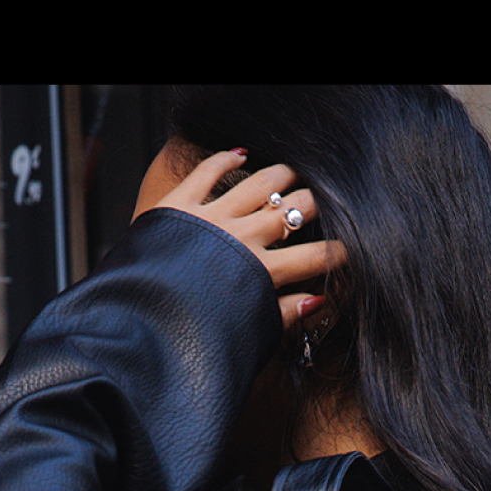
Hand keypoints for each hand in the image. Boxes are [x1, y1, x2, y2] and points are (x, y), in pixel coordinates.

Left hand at [146, 150, 344, 331]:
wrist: (140, 323)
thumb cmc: (192, 336)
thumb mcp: (247, 334)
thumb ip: (283, 316)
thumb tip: (319, 301)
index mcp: (260, 273)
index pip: (315, 259)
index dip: (339, 255)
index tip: (350, 252)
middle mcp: (242, 239)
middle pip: (295, 210)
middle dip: (317, 206)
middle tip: (324, 205)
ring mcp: (212, 218)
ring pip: (261, 184)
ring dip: (282, 176)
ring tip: (293, 174)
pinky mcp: (180, 206)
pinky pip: (208, 171)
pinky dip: (226, 158)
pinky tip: (240, 154)